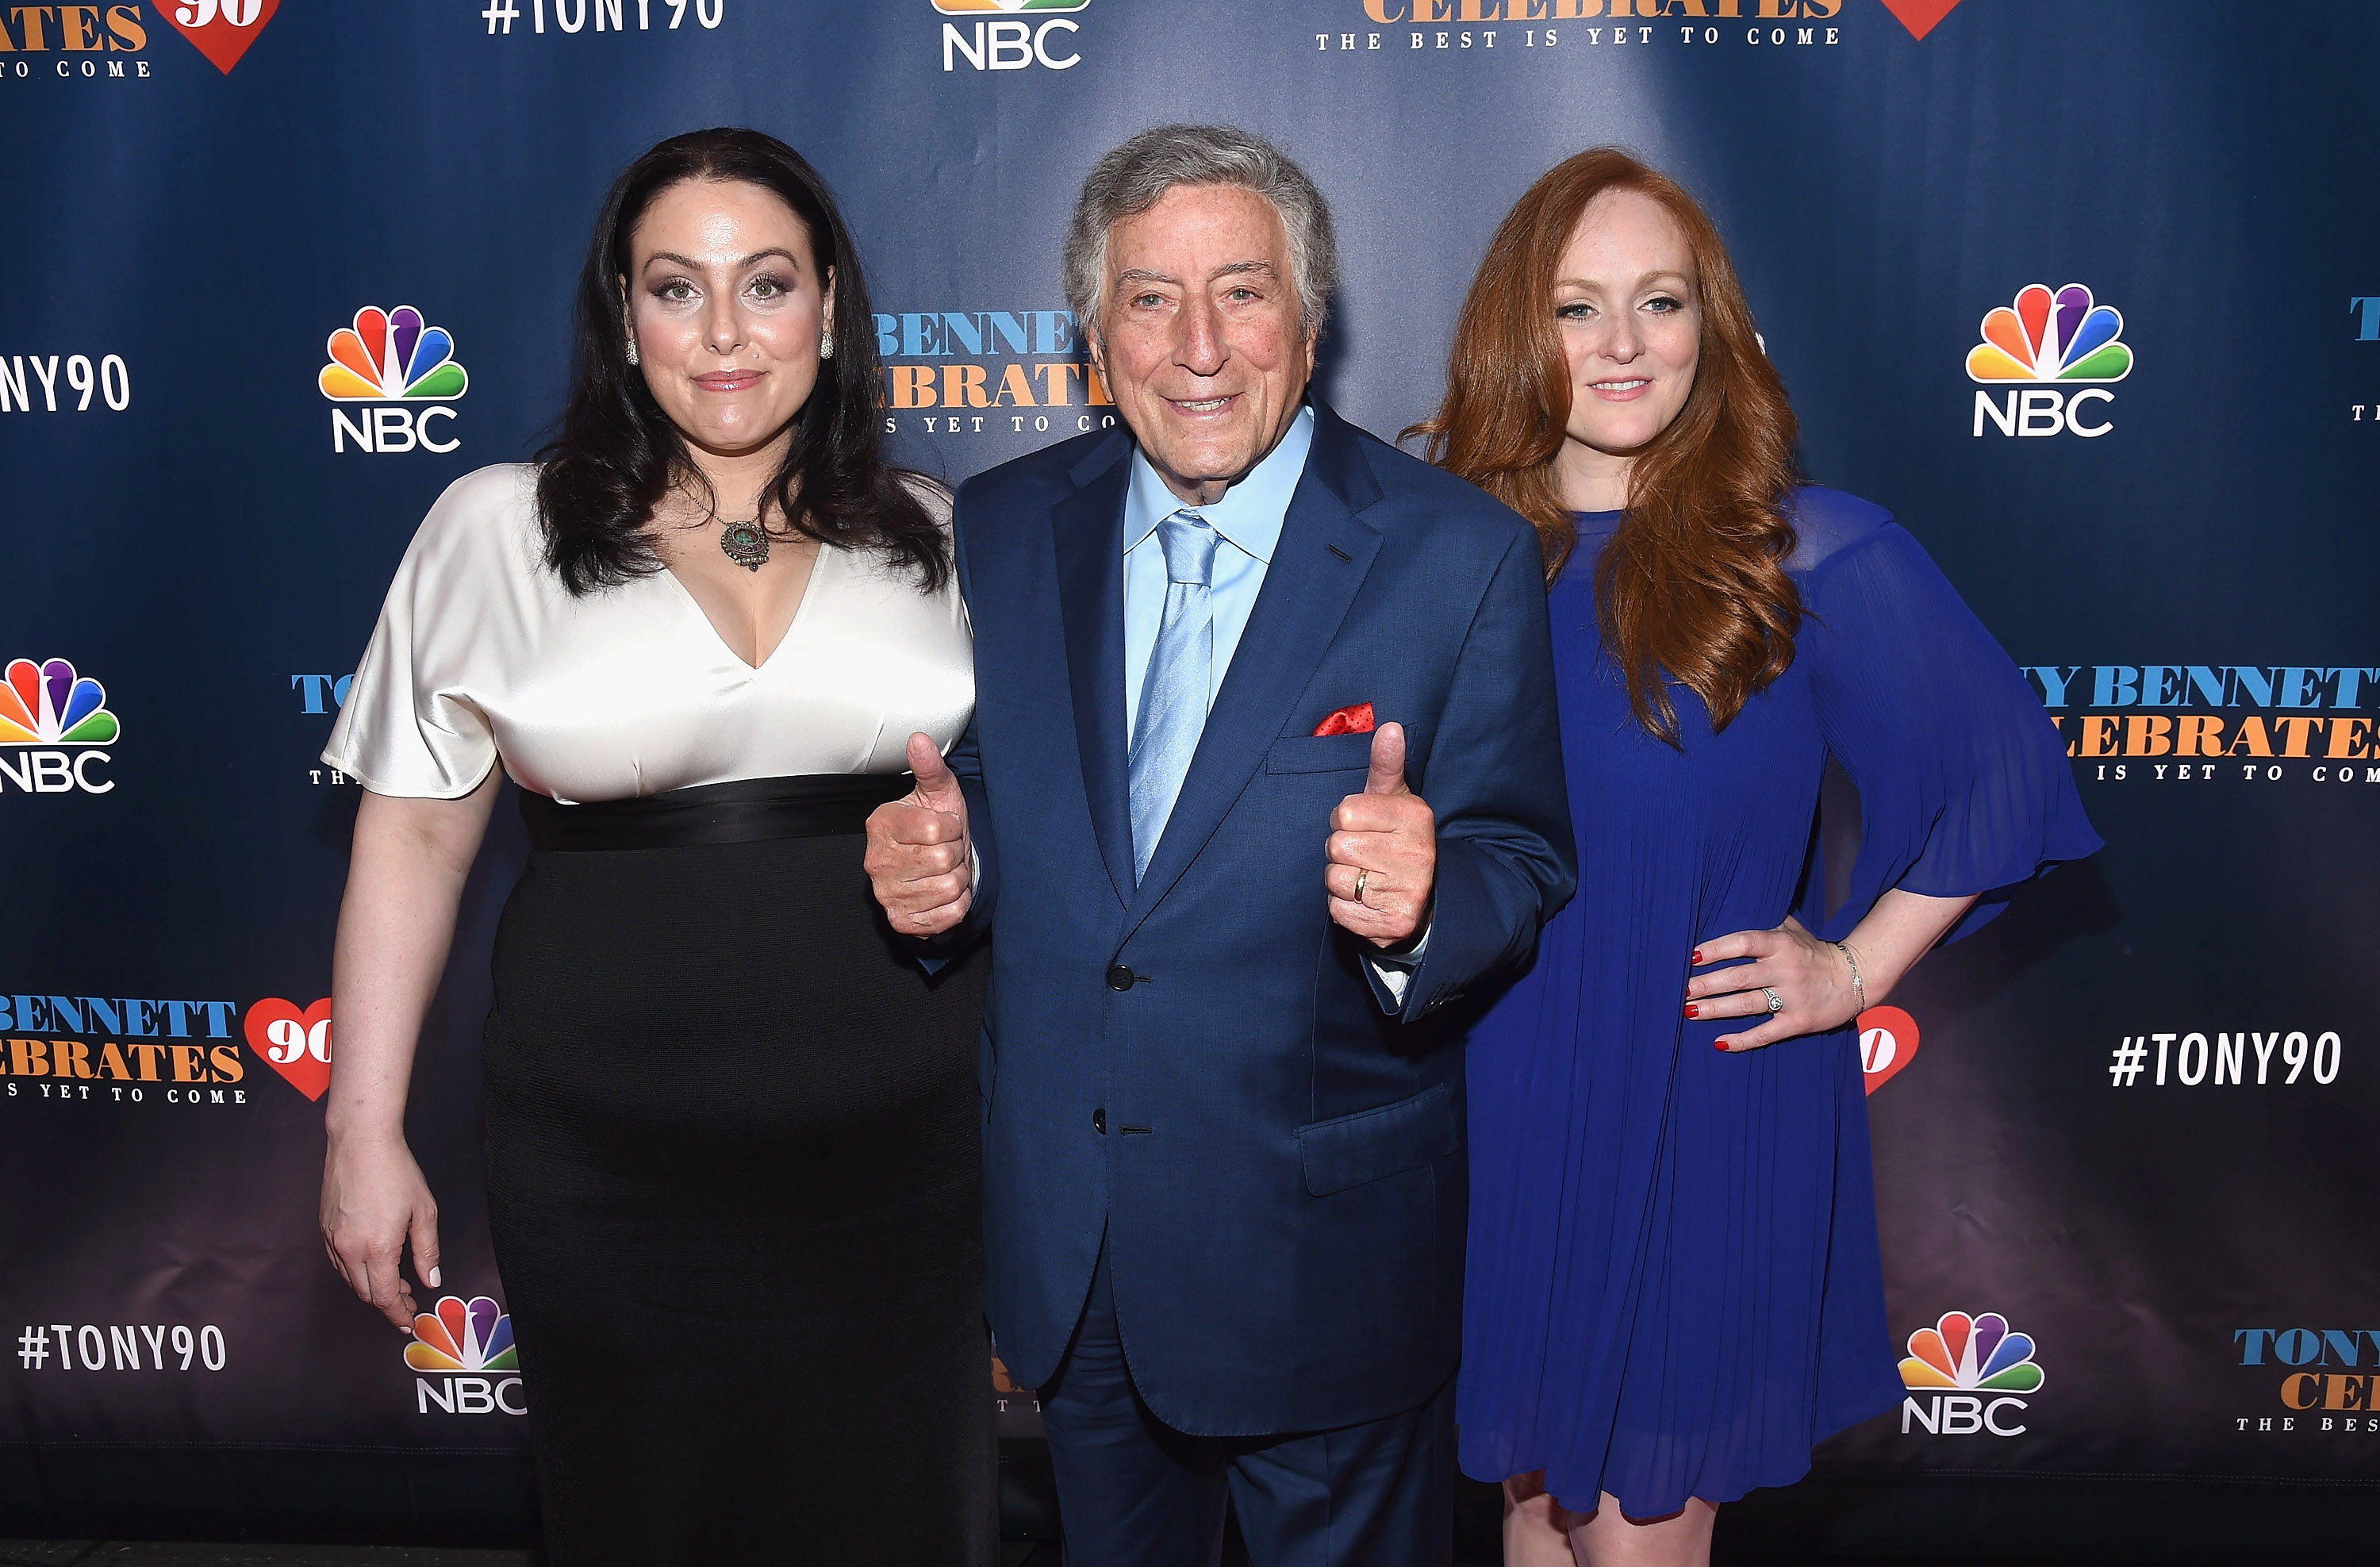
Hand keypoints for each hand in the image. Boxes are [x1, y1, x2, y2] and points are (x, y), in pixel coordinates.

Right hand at [321, 1132, 440, 1329]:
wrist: (360, 1142)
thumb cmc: (396, 1172)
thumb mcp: (423, 1212)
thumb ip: (427, 1251)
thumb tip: (431, 1280)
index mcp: (378, 1249)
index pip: (385, 1297)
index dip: (398, 1314)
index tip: (409, 1322)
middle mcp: (349, 1250)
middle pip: (366, 1293)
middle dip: (388, 1303)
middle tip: (409, 1301)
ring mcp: (332, 1240)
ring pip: (350, 1280)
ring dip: (372, 1288)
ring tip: (396, 1283)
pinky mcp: (324, 1229)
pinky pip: (339, 1263)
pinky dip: (356, 1272)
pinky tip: (373, 1264)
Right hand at [865, 732, 973, 936]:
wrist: (934, 868)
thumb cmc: (938, 828)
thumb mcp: (938, 793)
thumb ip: (930, 767)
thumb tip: (920, 739)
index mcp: (882, 824)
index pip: (936, 829)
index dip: (952, 827)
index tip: (945, 827)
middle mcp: (876, 861)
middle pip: (943, 859)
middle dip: (957, 853)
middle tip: (948, 850)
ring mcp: (886, 894)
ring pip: (949, 887)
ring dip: (959, 879)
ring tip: (947, 869)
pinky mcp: (901, 921)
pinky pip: (949, 914)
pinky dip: (957, 904)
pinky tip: (945, 892)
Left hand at [1325, 722, 1435, 948]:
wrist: (1424, 898)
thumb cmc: (1396, 839)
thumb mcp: (1393, 799)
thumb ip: (1386, 765)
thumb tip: (1390, 726)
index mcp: (1414, 817)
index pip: (1343, 814)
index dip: (1344, 821)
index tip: (1364, 827)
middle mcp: (1417, 854)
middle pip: (1336, 846)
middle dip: (1342, 852)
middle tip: (1366, 856)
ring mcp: (1408, 891)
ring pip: (1336, 880)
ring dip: (1342, 881)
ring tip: (1367, 878)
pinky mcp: (1394, 924)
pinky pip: (1339, 911)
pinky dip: (1345, 908)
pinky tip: (1367, 901)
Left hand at [1687, 916, 1861, 1052]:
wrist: (1856, 977)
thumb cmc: (1814, 952)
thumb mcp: (1793, 930)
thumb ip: (1764, 923)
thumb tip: (1729, 907)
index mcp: (1781, 944)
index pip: (1743, 943)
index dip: (1716, 949)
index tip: (1691, 956)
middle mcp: (1785, 970)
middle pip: (1738, 977)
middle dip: (1706, 984)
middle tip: (1681, 990)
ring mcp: (1792, 998)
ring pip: (1746, 1005)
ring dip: (1715, 1009)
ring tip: (1689, 1011)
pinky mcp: (1798, 1022)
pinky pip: (1765, 1033)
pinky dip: (1742, 1040)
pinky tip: (1719, 1042)